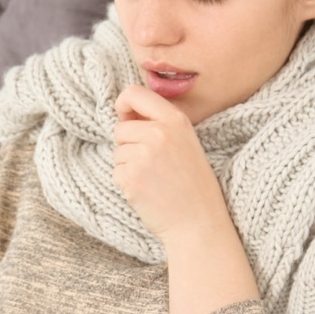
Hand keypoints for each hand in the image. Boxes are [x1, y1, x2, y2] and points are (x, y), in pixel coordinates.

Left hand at [112, 85, 230, 242]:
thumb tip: (124, 113)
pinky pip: (116, 172)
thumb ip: (159, 124)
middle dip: (128, 145)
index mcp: (175, 120)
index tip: (126, 116)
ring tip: (153, 179)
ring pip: (117, 152)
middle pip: (121, 128)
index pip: (134, 93)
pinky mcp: (131, 177)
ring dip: (128, 166)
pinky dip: (127, 183)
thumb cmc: (191, 184)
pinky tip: (147, 190)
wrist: (198, 221)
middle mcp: (158, 133)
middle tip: (152, 164)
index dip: (123, 104)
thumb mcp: (184, 142)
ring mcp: (143, 155)